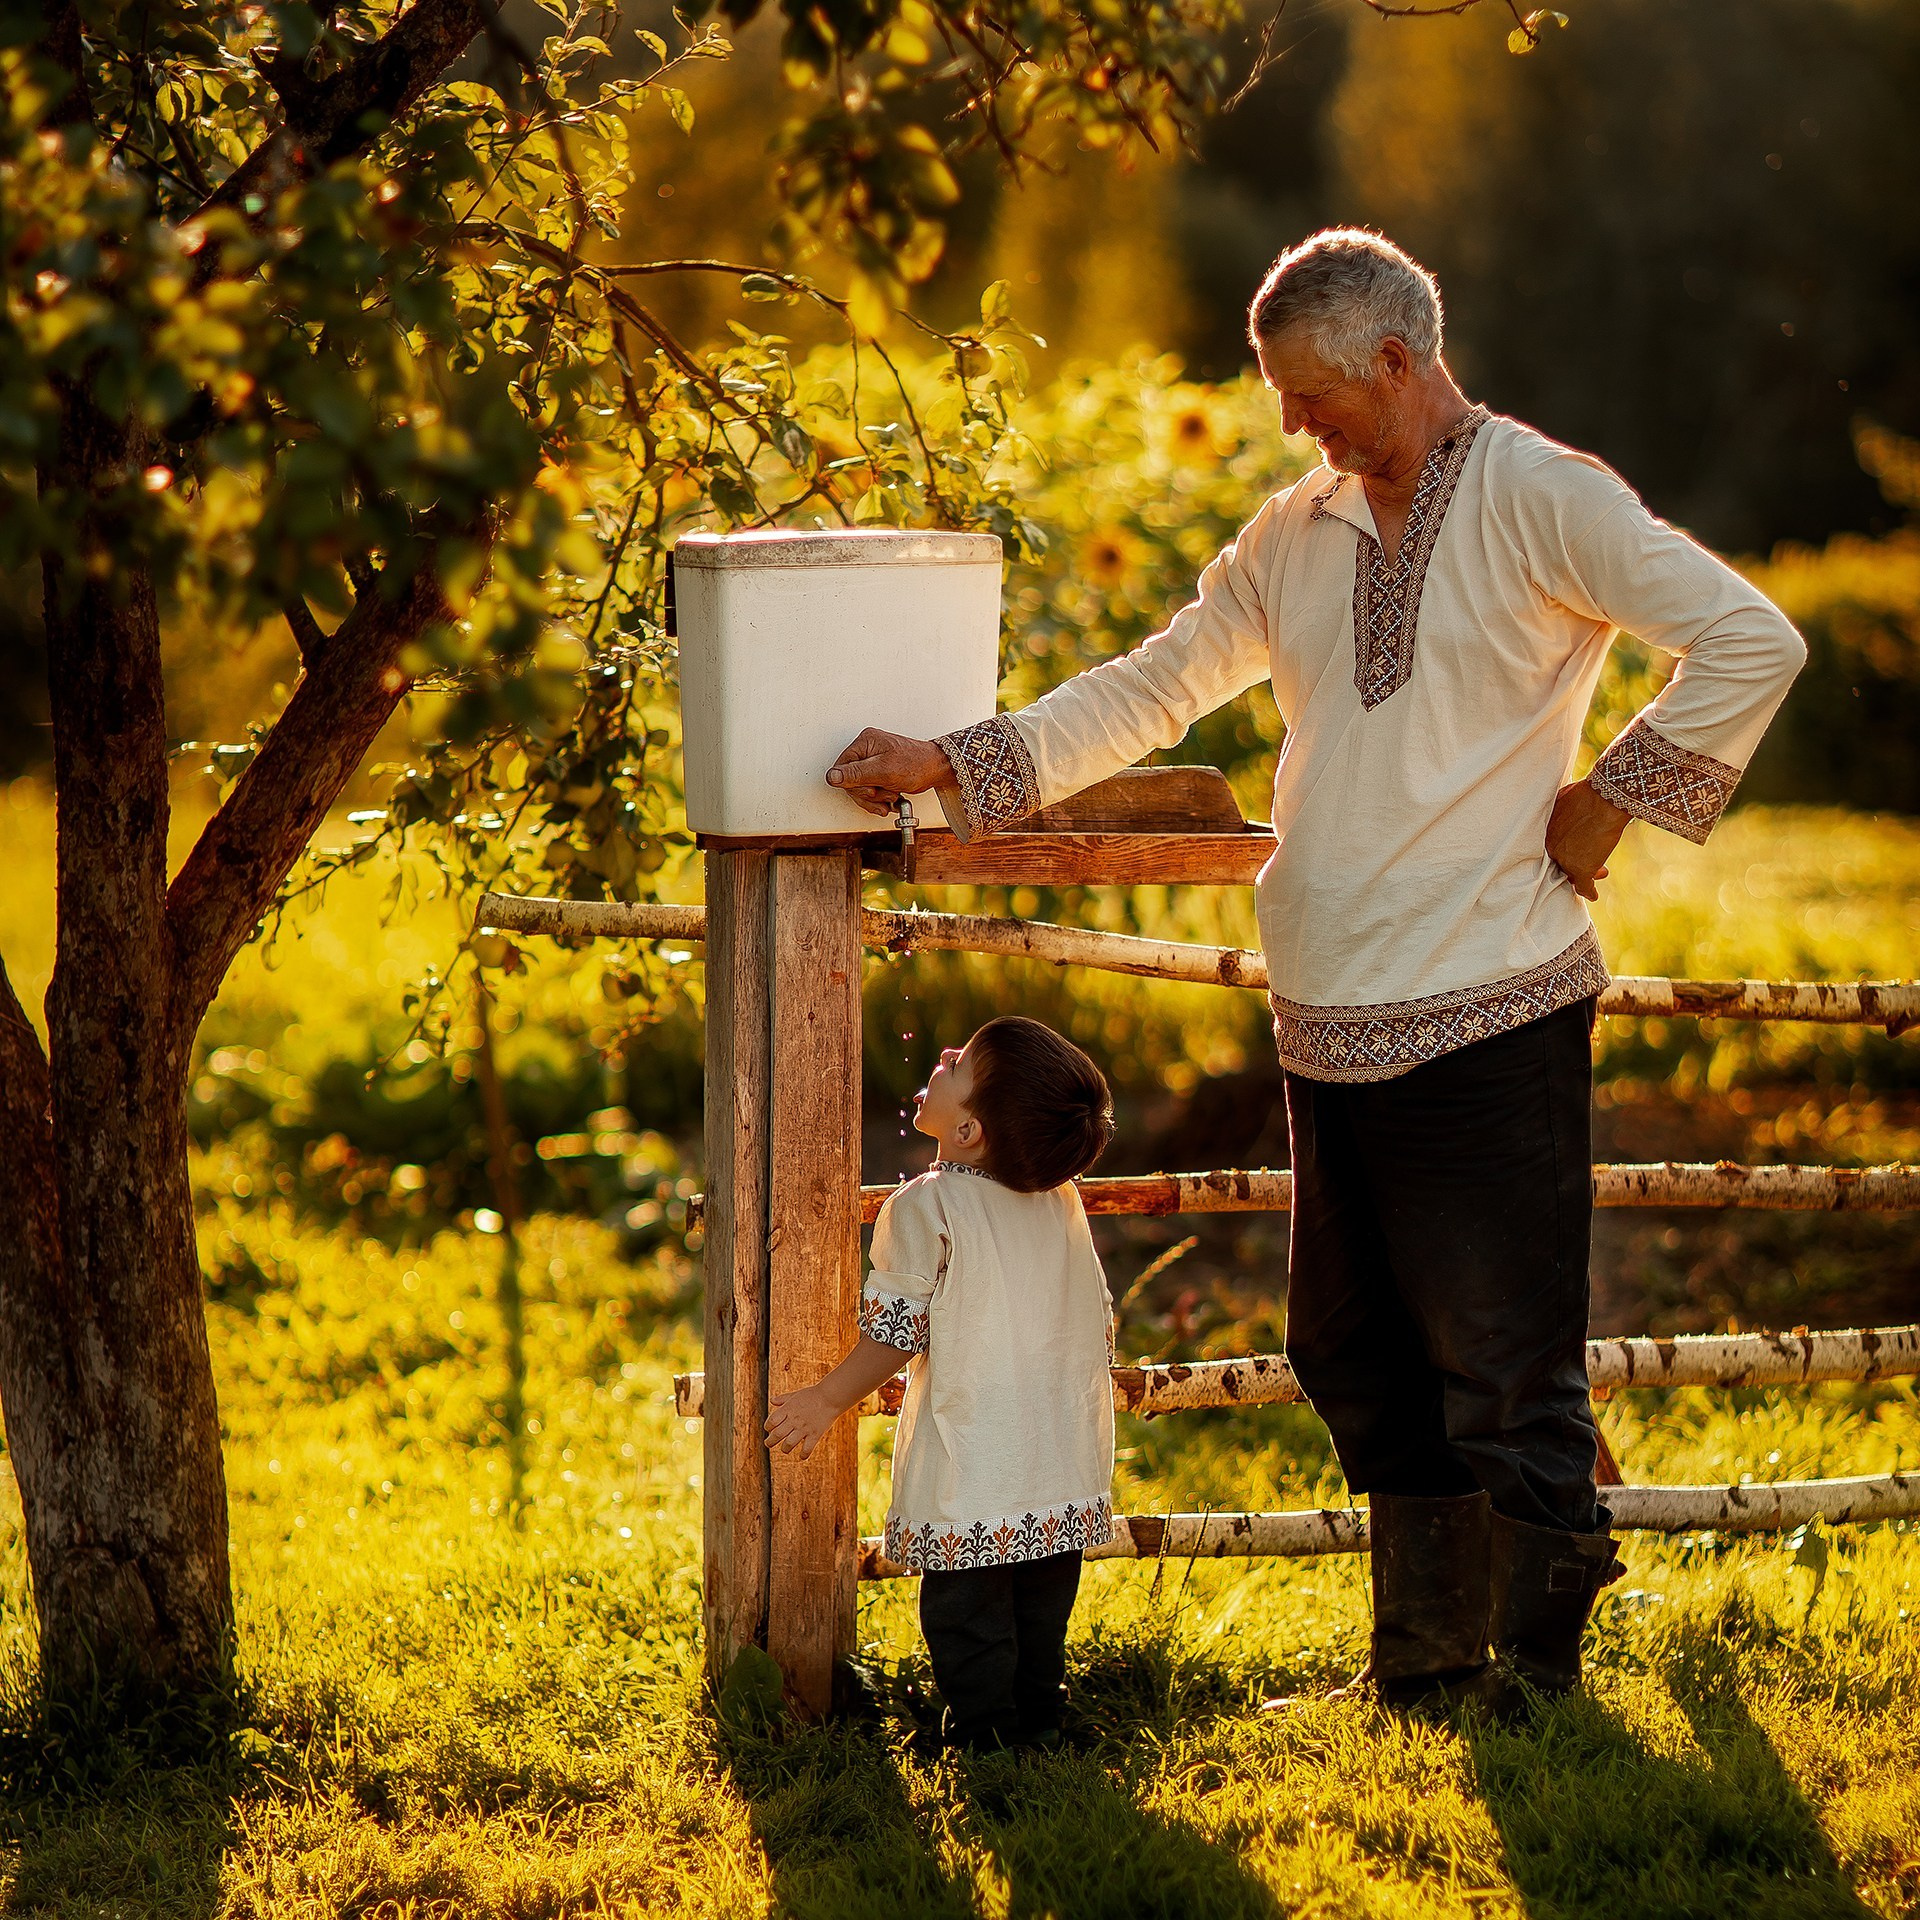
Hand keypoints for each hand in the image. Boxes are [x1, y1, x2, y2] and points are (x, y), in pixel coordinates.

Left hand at [765, 1385, 840, 1459]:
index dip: (767, 1427)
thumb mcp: (796, 1395)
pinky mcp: (815, 1434)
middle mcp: (794, 1420)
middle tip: (768, 1444)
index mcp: (788, 1409)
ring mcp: (804, 1428)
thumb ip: (783, 1399)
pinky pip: (807, 1449)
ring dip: (784, 1449)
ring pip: (789, 1444)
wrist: (831, 1397)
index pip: (771, 1422)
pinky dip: (803, 1455)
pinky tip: (802, 1455)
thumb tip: (772, 1400)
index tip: (769, 1429)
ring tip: (785, 1449)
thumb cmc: (813, 1395)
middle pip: (777, 1435)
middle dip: (770, 1442)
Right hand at [826, 729, 953, 817]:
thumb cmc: (917, 765)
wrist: (936, 770)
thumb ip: (856, 774)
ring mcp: (873, 761)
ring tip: (890, 796)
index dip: (853, 784)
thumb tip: (832, 776)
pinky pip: (870, 790)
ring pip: (860, 788)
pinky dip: (879, 800)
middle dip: (867, 793)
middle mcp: (867, 750)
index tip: (869, 790)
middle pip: (850, 780)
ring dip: (875, 798)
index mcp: (866, 742)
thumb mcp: (884, 770)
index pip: (842, 767)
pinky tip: (889, 801)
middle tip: (882, 793)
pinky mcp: (880, 772)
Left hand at [1547, 779, 1630, 901]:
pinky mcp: (1581, 869)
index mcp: (1544, 831)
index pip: (1552, 845)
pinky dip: (1588, 891)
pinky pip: (1583, 885)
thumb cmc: (1587, 794)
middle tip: (1590, 859)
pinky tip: (1593, 895)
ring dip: (1586, 873)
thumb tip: (1565, 805)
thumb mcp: (1563, 799)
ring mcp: (1564, 860)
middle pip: (1561, 859)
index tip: (1575, 845)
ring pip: (1572, 873)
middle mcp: (1550, 847)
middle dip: (1575, 859)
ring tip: (1600, 872)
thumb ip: (1560, 809)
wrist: (1603, 800)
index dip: (1565, 846)